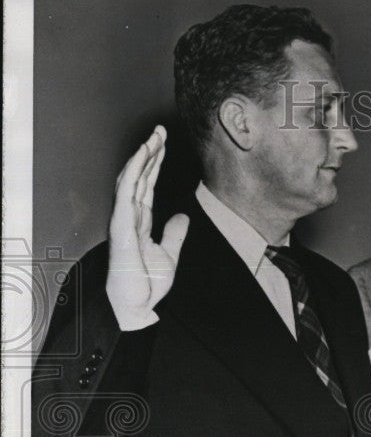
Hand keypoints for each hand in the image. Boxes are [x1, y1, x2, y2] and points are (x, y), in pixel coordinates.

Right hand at [106, 126, 188, 328]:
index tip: (163, 143)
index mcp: (141, 221)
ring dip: (143, 156)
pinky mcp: (122, 226)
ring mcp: (124, 219)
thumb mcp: (170, 255)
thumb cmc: (147, 285)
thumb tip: (182, 216)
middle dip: (149, 152)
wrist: (139, 307)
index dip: (155, 163)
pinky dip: (134, 173)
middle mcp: (130, 216)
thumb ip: (175, 234)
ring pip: (132, 179)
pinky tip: (141, 157)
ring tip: (154, 137)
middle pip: (139, 176)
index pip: (148, 184)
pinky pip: (126, 194)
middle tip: (159, 130)